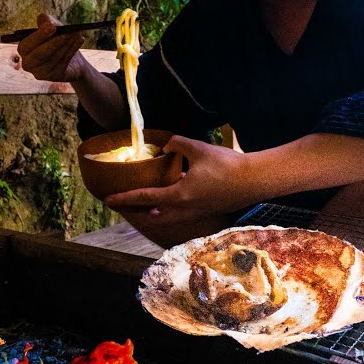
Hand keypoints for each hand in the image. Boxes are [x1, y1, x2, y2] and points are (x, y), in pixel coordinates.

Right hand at [16, 13, 92, 82]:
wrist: (71, 56)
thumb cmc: (57, 37)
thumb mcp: (52, 25)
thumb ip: (46, 21)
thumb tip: (46, 22)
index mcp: (23, 49)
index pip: (27, 45)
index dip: (39, 36)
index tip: (52, 27)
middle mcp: (28, 63)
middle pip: (40, 54)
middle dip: (54, 42)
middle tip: (66, 33)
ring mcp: (39, 72)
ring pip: (53, 59)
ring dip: (66, 45)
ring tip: (76, 34)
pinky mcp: (52, 77)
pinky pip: (62, 63)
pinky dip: (72, 51)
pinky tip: (79, 41)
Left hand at [104, 135, 265, 226]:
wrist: (255, 180)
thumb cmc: (227, 165)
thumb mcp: (198, 148)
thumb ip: (178, 144)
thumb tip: (167, 145)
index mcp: (179, 195)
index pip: (145, 198)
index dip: (125, 198)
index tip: (108, 200)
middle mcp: (185, 209)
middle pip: (153, 217)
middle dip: (136, 213)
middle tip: (123, 207)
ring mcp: (197, 213)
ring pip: (168, 219)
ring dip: (153, 215)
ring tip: (144, 207)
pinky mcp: (206, 211)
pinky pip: (181, 215)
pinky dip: (170, 211)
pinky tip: (171, 199)